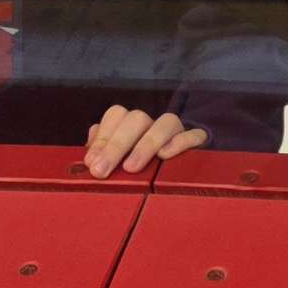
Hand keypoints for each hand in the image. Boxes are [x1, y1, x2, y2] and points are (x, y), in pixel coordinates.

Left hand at [82, 105, 207, 179]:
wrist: (186, 170)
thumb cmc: (145, 167)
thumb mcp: (121, 160)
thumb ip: (105, 151)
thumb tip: (90, 153)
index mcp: (132, 124)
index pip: (116, 116)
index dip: (102, 137)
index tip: (91, 162)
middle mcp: (153, 123)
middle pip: (137, 119)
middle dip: (116, 145)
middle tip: (101, 171)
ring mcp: (177, 131)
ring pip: (166, 122)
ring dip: (146, 144)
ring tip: (131, 168)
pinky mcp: (197, 141)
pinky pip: (193, 135)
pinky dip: (180, 143)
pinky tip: (165, 156)